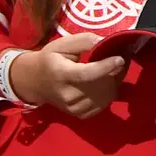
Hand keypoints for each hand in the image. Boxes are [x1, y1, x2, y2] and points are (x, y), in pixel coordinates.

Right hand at [6, 32, 126, 118]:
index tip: (120, 58)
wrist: (35, 82)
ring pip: (106, 95)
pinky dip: (110, 91)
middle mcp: (67, 95)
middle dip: (115, 70)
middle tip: (120, 58)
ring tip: (113, 68)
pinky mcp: (80, 115)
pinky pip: (105, 103)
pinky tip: (107, 80)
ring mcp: (73, 108)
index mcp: (61, 74)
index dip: (105, 67)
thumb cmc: (51, 59)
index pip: (86, 75)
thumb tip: (106, 41)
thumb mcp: (64, 44)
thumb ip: (86, 41)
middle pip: (100, 85)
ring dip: (115, 80)